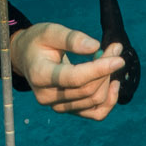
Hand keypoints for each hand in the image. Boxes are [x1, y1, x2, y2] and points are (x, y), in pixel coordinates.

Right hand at [9, 22, 124, 121]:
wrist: (26, 58)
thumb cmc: (38, 42)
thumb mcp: (50, 31)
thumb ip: (71, 39)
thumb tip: (95, 46)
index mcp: (40, 75)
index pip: (75, 78)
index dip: (99, 69)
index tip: (118, 59)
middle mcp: (47, 96)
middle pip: (87, 90)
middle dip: (106, 69)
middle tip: (115, 48)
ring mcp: (57, 106)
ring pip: (94, 100)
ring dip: (108, 79)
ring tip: (110, 59)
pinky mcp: (68, 110)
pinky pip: (95, 114)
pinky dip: (109, 101)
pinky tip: (113, 84)